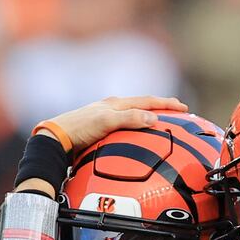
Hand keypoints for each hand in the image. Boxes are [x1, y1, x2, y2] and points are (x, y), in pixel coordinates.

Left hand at [38, 95, 188, 153]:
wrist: (56, 138)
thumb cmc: (79, 128)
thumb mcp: (106, 121)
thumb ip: (130, 118)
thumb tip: (153, 118)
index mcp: (116, 103)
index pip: (147, 101)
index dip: (166, 104)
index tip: (182, 107)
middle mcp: (112, 108)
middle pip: (142, 105)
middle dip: (161, 107)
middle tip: (177, 111)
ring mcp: (106, 118)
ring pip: (134, 114)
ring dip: (149, 116)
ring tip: (161, 121)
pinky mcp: (100, 129)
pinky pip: (125, 125)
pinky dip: (137, 126)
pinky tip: (137, 134)